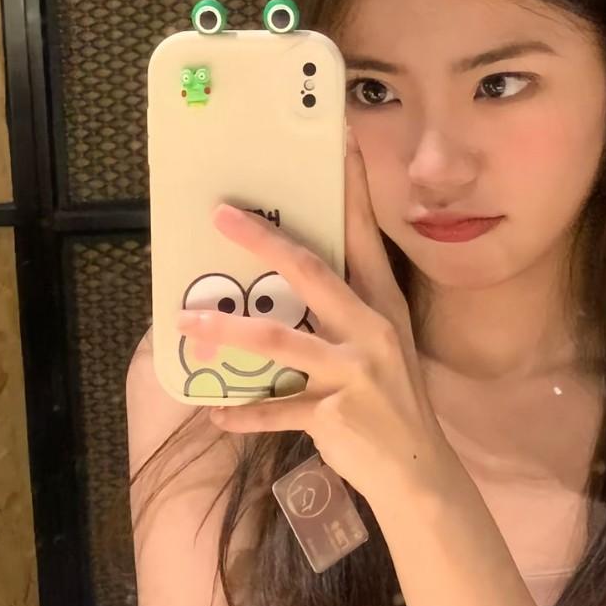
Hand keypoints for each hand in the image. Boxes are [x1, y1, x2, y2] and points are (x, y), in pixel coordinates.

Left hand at [175, 127, 451, 502]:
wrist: (418, 471)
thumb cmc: (388, 403)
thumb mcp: (378, 348)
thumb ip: (342, 312)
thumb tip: (287, 282)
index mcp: (383, 304)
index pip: (362, 234)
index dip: (350, 184)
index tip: (338, 134)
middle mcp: (371, 329)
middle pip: (311, 272)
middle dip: (262, 241)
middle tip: (221, 216)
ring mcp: (354, 372)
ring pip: (281, 341)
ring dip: (229, 330)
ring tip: (187, 323)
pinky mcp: (335, 415)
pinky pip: (276, 410)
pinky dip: (242, 415)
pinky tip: (214, 415)